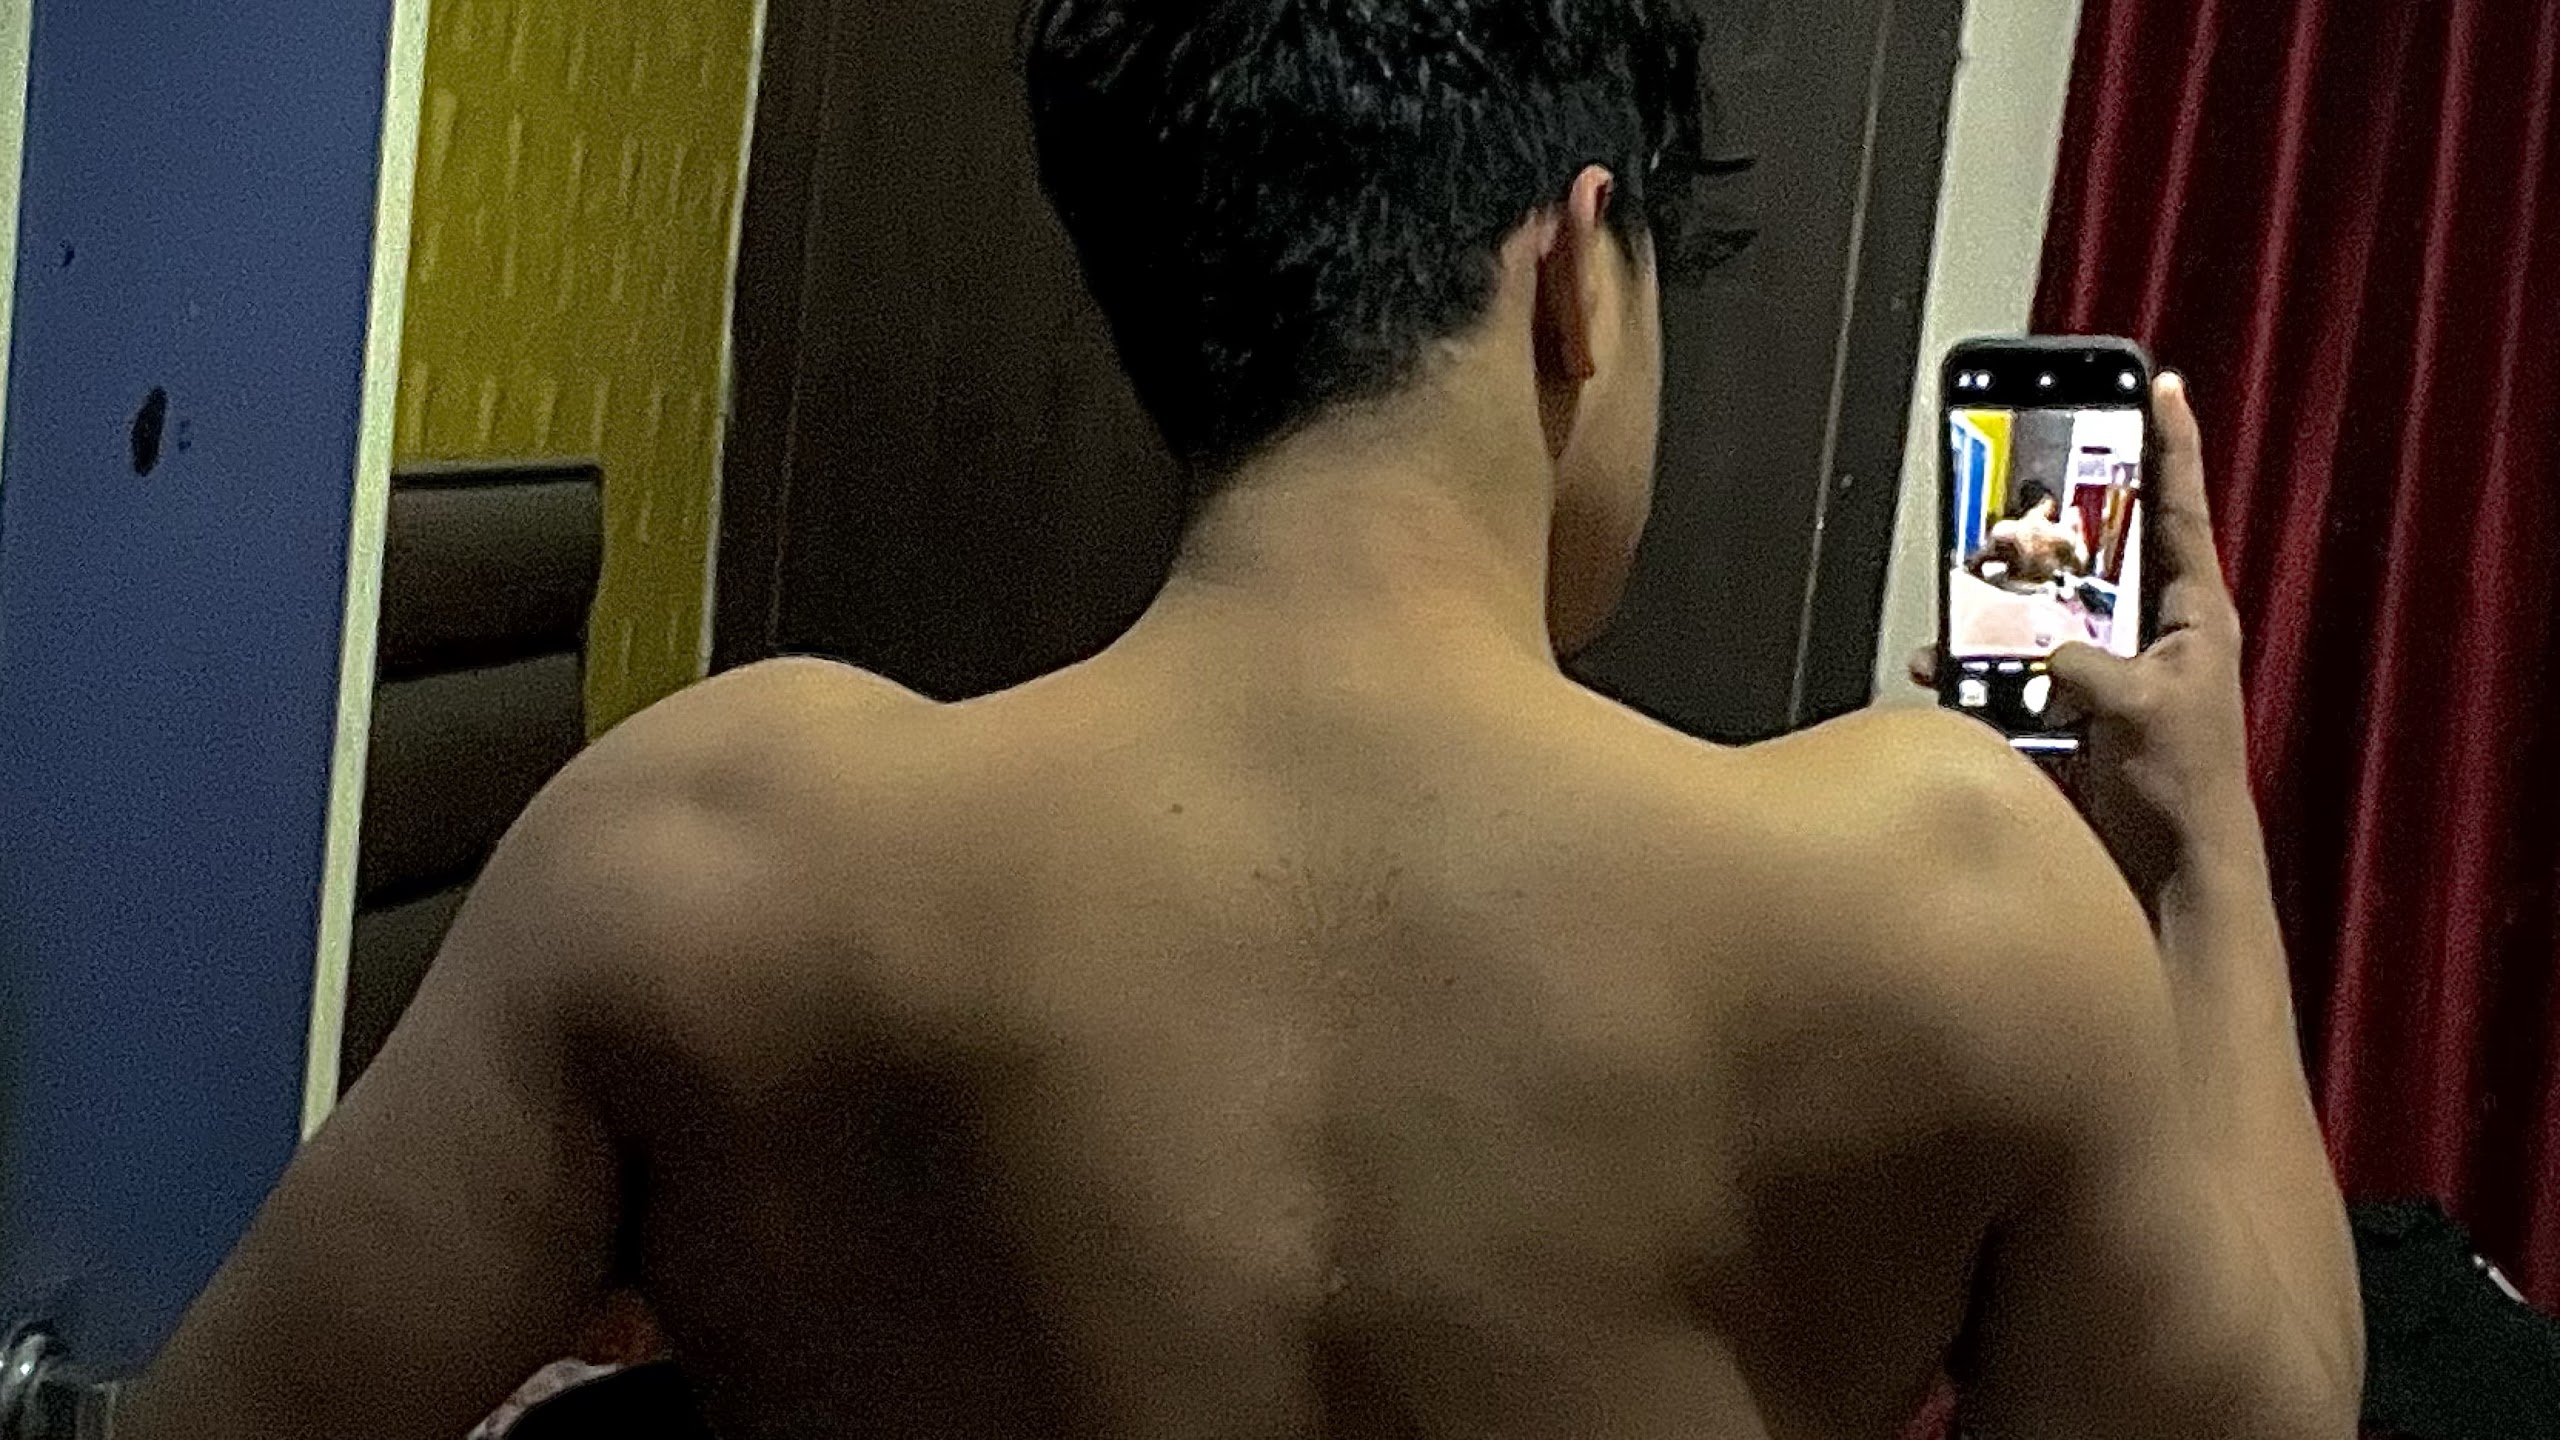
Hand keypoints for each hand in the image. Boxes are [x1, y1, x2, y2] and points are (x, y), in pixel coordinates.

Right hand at [1913, 374, 2260, 904]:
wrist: (2172, 877)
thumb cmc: (2187, 794)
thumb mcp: (2144, 711)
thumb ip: (2085, 664)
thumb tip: (2038, 645)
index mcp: (2195, 616)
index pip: (2180, 508)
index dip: (2171, 444)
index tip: (2160, 385)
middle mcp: (2154, 633)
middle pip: (2100, 548)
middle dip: (2058, 518)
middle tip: (2024, 473)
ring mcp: (2112, 668)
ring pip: (2048, 606)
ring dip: (2004, 601)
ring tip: (1965, 581)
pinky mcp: (2073, 708)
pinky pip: (2015, 666)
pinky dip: (1980, 666)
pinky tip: (1947, 666)